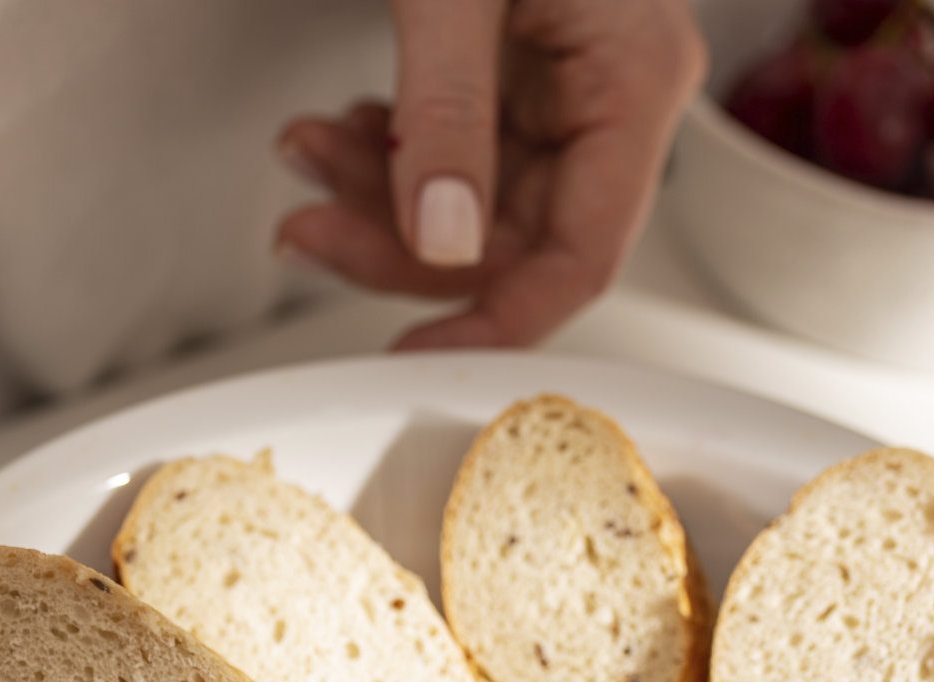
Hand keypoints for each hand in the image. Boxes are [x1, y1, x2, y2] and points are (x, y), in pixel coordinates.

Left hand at [275, 0, 705, 347]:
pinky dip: (381, 153)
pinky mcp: (512, 74)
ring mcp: (562, 87)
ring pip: (470, 206)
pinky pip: (451, 153)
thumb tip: (441, 242)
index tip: (413, 356)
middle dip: (398, 245)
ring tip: (301, 156)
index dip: (494, 321)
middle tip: (304, 229)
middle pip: (511, 242)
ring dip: (374, 198)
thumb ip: (444, 116)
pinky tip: (329, 130)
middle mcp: (609, 97)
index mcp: (633, 81)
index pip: (580, 259)